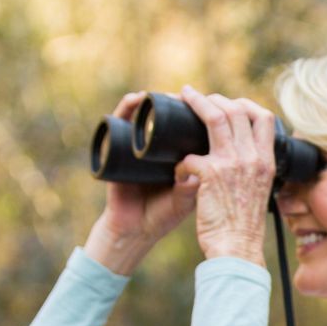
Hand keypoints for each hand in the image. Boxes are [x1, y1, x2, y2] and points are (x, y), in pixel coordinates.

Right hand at [84, 91, 201, 274]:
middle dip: (178, 102)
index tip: (209, 103)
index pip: (187, 127)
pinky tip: (135, 99)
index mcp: (177, 156)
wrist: (134, 230)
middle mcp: (157, 148)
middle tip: (187, 96)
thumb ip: (193, 186)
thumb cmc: (162, 216)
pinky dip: (126, 109)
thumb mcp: (184, 200)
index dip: (196, 113)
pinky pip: (119, 123)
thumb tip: (206, 163)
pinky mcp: (117, 150)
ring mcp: (137, 147)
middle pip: (167, 115)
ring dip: (155, 100)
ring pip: (145, 114)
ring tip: (165, 95)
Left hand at [177, 86, 276, 262]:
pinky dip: (181, 161)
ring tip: (184, 97)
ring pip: (215, 117)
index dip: (246, 104)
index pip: (265, 118)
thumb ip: (251, 172)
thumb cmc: (243, 228)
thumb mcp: (258, 193)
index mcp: (266, 162)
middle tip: (198, 97)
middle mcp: (253, 158)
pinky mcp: (210, 175)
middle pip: (237, 110)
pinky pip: (191, 155)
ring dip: (197, 103)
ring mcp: (232, 164)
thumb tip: (238, 158)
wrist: (237, 249)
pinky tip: (178, 171)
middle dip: (215, 98)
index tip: (232, 104)